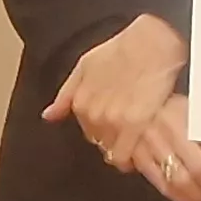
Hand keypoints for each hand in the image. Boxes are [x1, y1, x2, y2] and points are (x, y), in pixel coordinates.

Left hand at [41, 16, 187, 153]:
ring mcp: (113, 121)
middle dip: (112, 138)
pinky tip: (139, 147)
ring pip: (112, 152)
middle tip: (128, 127)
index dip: (102, 129)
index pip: (87, 131)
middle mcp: (93, 114)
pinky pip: (125, 156)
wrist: (152, 43)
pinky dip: (130, 157)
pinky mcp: (135, 125)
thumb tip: (48, 115)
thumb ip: (66, 95)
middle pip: (100, 142)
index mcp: (80, 102)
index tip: (114, 123)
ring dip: (123, 147)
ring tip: (137, 136)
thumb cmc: (122, 50)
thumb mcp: (85, 67)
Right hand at [109, 95, 200, 200]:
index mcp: (192, 115)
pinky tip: (185, 197)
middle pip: (200, 169)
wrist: (132, 93)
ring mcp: (152, 144)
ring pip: (179, 180)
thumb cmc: (172, 103)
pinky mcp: (136, 155)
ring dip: (196, 194)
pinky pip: (158, 182)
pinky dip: (175, 194)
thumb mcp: (197, 108)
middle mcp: (173, 130)